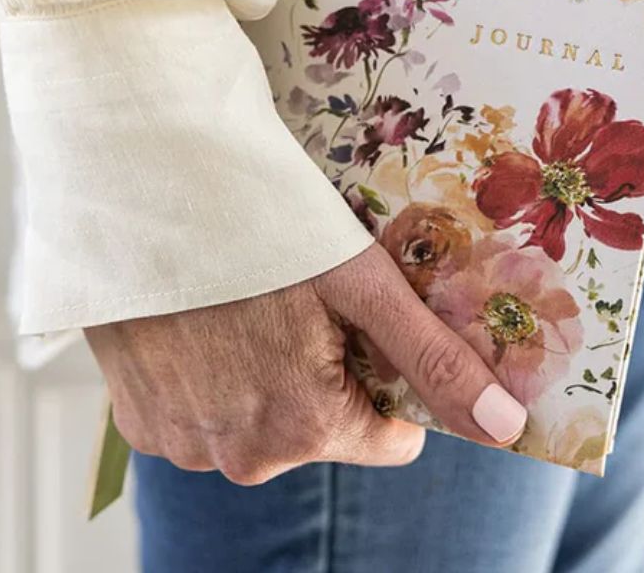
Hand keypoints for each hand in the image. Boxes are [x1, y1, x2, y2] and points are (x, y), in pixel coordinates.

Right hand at [84, 242, 526, 482]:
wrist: (141, 187)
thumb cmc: (258, 223)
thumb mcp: (361, 282)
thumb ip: (433, 360)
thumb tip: (505, 426)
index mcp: (305, 427)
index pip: (390, 438)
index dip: (389, 376)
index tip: (364, 318)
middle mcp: (241, 456)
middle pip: (323, 427)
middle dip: (326, 372)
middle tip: (300, 297)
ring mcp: (181, 443)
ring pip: (262, 422)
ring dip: (265, 374)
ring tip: (246, 302)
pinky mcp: (138, 422)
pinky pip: (202, 416)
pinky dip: (211, 377)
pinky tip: (202, 319)